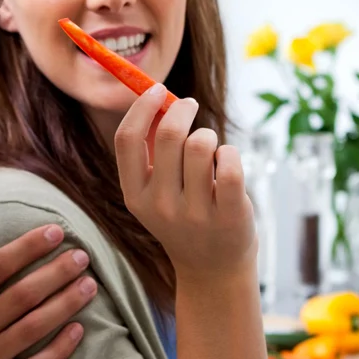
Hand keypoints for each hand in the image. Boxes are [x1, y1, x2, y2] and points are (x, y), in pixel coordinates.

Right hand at [115, 84, 256, 278]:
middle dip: (183, 110)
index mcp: (135, 196)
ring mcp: (196, 214)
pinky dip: (231, 153)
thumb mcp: (157, 192)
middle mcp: (161, 206)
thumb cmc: (185, 216)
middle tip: (191, 106)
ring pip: (203, 144)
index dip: (142, 107)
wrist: (213, 270)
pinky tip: (227, 164)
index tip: (158, 89)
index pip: (127, 139)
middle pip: (170, 135)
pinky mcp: (230, 215)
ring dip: (209, 136)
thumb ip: (154, 151)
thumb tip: (158, 97)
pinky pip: (231, 161)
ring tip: (212, 151)